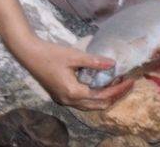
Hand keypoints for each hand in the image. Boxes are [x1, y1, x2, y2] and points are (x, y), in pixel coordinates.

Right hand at [9, 35, 133, 110]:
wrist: (28, 54)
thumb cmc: (50, 53)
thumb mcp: (74, 55)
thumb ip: (94, 61)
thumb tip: (113, 63)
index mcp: (73, 92)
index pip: (102, 95)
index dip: (118, 89)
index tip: (130, 81)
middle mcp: (69, 101)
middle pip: (98, 105)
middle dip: (115, 96)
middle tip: (127, 84)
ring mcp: (64, 100)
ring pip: (90, 105)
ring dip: (105, 97)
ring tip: (117, 84)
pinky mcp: (61, 96)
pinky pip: (82, 102)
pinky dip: (94, 96)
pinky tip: (100, 85)